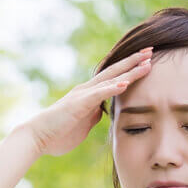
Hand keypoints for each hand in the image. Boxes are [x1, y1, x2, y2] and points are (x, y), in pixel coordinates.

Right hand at [20, 46, 153, 156]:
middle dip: (134, 61)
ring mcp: (83, 95)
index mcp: (88, 95)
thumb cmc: (57, 133)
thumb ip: (93, 114)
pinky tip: (125, 83)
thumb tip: (102, 111)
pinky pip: (99, 94)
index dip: (129, 70)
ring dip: (129, 70)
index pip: (113, 78)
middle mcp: (86, 90)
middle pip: (114, 71)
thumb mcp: (83, 123)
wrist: (36, 137)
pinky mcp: (79, 104)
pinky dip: (112, 88)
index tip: (146, 62)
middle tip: (151, 50)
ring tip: (146, 62)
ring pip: (110, 79)